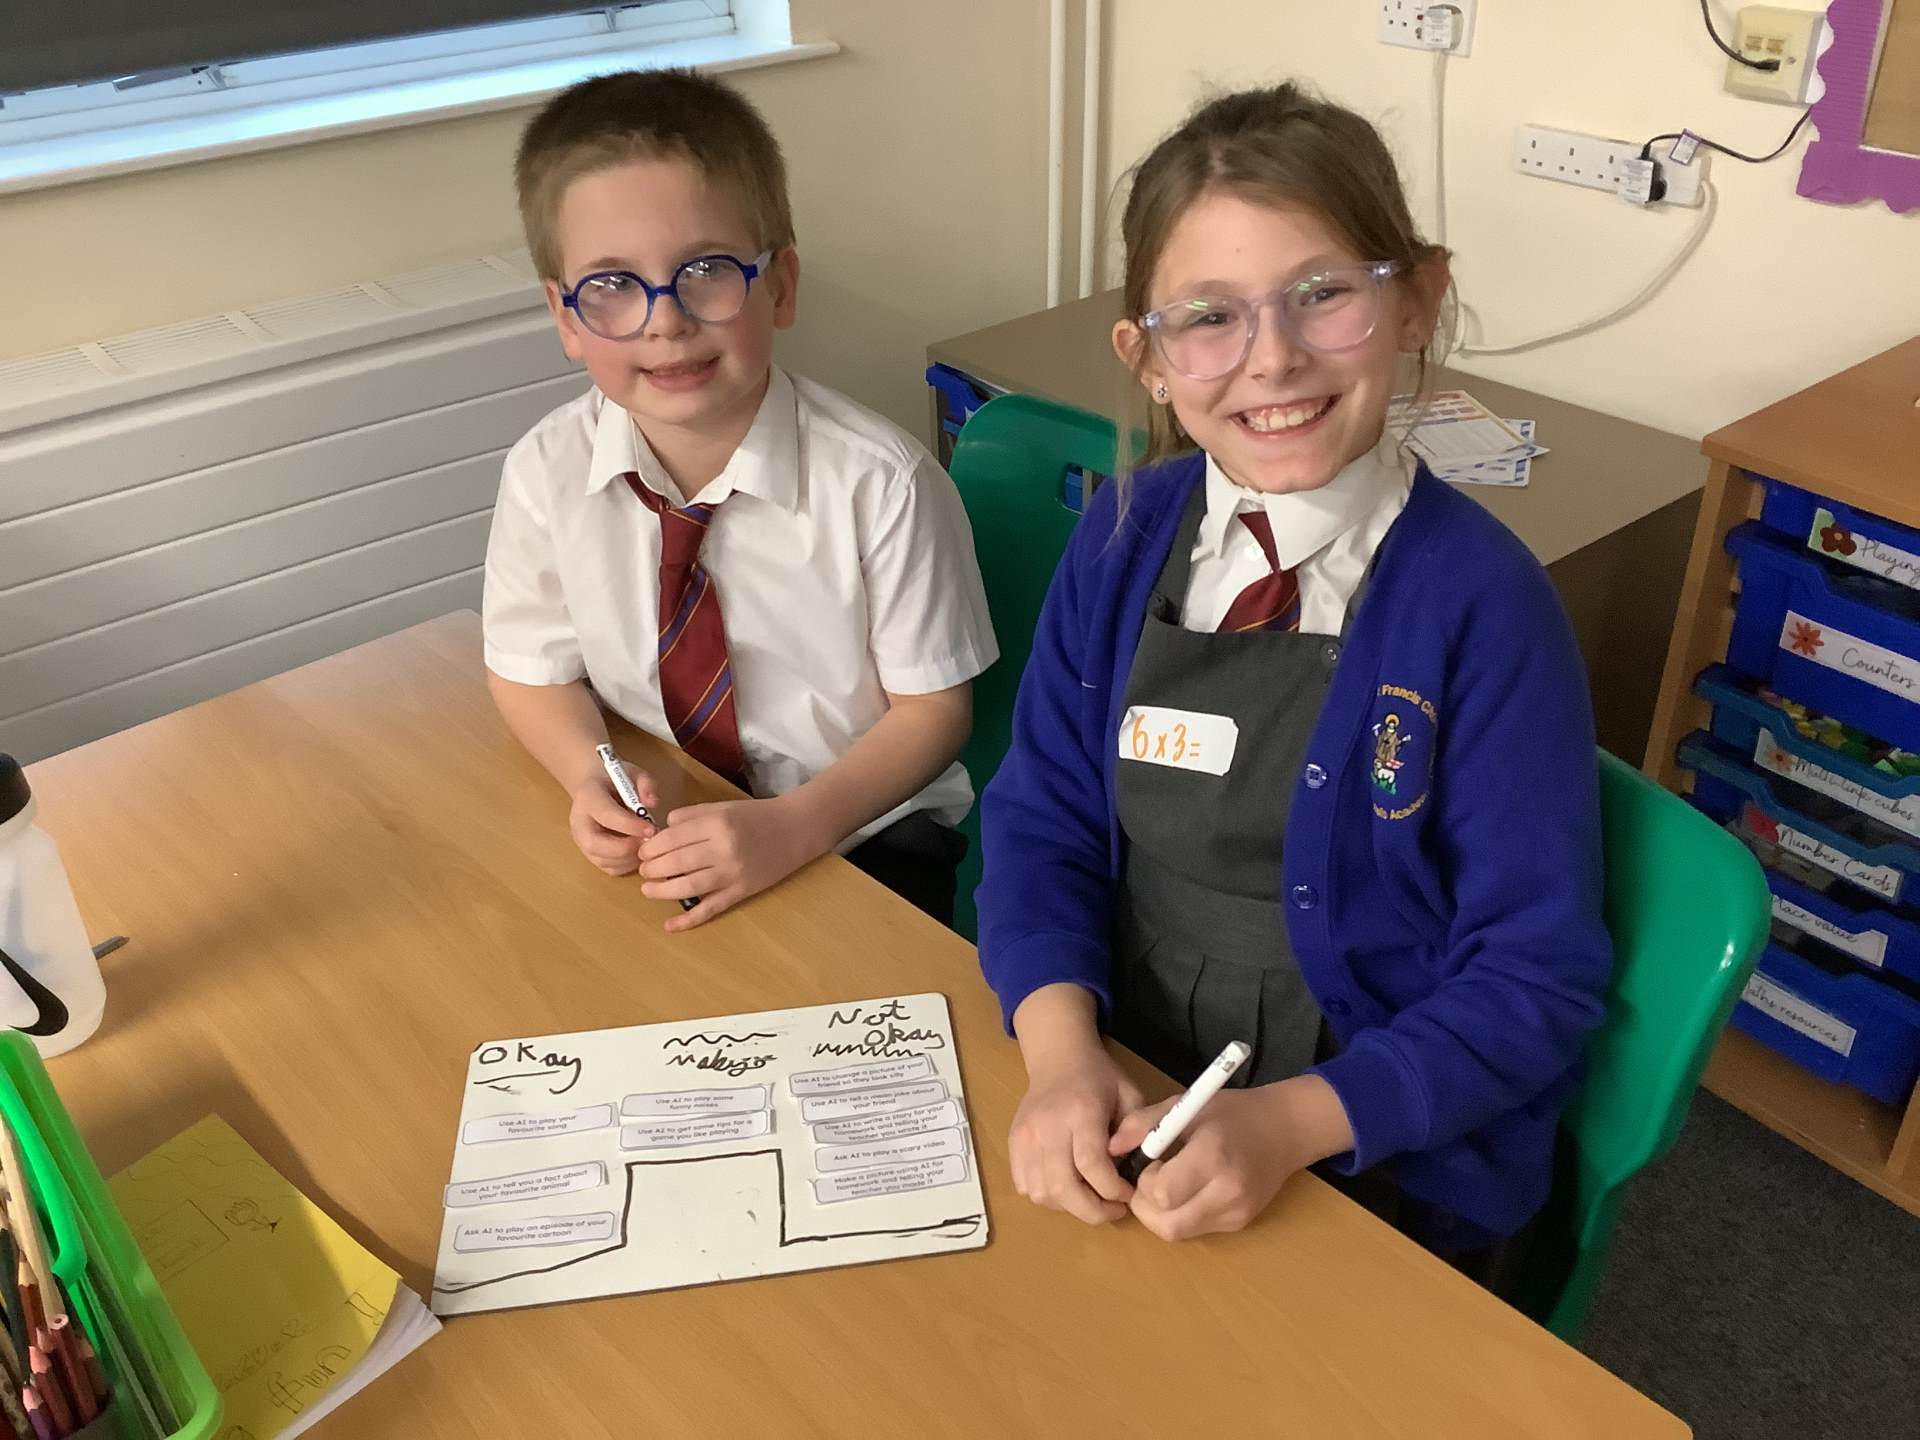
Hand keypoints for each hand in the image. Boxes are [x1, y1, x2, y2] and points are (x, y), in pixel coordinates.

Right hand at [568, 764, 660, 874]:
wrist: (594, 787)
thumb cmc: (615, 780)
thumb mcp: (633, 772)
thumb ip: (646, 784)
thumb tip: (653, 803)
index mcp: (589, 798)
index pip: (605, 815)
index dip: (629, 825)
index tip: (651, 829)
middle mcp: (579, 822)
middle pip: (595, 844)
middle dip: (625, 848)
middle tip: (648, 842)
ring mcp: (581, 841)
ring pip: (602, 860)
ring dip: (628, 858)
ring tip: (645, 845)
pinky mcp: (589, 854)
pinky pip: (607, 868)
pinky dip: (626, 865)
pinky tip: (638, 852)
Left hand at [635, 794, 816, 930]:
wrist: (795, 830)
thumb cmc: (757, 816)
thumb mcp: (722, 807)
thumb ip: (691, 815)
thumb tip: (662, 831)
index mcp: (717, 823)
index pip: (673, 837)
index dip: (652, 847)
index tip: (642, 851)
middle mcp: (724, 848)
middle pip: (677, 862)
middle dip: (652, 868)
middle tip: (643, 870)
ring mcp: (733, 873)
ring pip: (689, 887)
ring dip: (662, 891)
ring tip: (648, 889)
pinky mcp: (742, 891)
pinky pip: (712, 908)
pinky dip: (689, 919)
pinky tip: (670, 925)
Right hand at [1008, 1043, 1144, 1224]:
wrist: (1058, 1058)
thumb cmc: (1099, 1079)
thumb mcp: (1130, 1096)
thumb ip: (1135, 1133)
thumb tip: (1130, 1173)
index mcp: (1081, 1111)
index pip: (1091, 1164)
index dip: (1112, 1190)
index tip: (1128, 1195)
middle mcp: (1048, 1125)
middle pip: (1062, 1187)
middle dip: (1091, 1211)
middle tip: (1112, 1209)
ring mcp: (1025, 1136)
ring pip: (1041, 1193)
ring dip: (1069, 1206)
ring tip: (1089, 1196)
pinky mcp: (1013, 1143)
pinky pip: (1025, 1186)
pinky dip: (1047, 1196)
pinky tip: (1066, 1185)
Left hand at [1109, 1074, 1351, 1240]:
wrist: (1285, 1129)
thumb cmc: (1232, 1112)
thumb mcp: (1185, 1105)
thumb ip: (1143, 1124)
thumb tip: (1109, 1148)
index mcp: (1213, 1155)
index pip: (1162, 1193)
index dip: (1145, 1181)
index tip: (1151, 1161)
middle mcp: (1227, 1191)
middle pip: (1167, 1225)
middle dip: (1146, 1207)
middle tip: (1151, 1180)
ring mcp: (1237, 1212)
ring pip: (1178, 1232)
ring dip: (1162, 1214)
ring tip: (1170, 1183)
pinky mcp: (1241, 1223)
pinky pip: (1197, 1229)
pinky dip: (1182, 1214)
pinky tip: (1190, 1189)